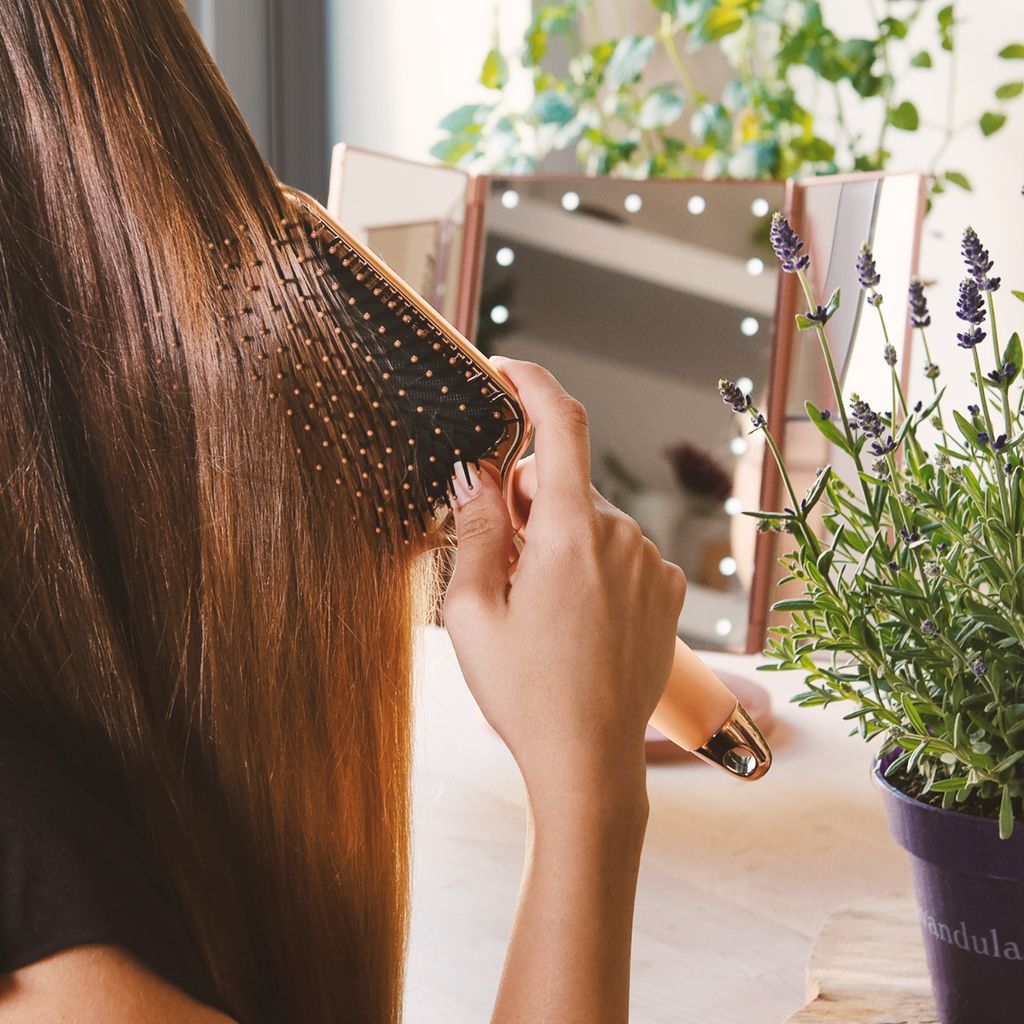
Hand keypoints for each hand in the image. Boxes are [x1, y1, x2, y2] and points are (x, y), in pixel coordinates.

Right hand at [442, 358, 685, 809]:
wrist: (589, 763)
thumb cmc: (525, 694)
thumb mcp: (472, 611)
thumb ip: (475, 528)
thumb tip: (476, 473)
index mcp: (571, 535)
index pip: (562, 426)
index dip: (534, 384)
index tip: (508, 371)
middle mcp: (623, 538)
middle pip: (567, 481)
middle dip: (527, 500)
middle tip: (499, 559)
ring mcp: (651, 565)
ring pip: (591, 519)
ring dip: (558, 538)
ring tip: (536, 607)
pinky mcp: (666, 590)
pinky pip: (620, 550)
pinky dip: (591, 562)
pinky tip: (573, 618)